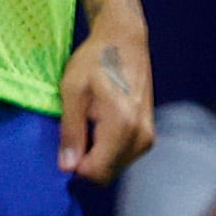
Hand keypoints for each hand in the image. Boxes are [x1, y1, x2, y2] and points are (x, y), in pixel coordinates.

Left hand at [60, 5, 152, 180]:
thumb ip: (70, 132)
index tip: (68, 141)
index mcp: (122, 125)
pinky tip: (102, 125)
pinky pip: (123, 157)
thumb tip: (67, 168)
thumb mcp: (72, 92)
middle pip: (106, 174)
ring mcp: (148, 136)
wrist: (124, 41)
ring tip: (91, 123)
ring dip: (97, 154)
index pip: (96, 171)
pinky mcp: (149, 134)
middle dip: (87, 161)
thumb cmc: (94, 61)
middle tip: (79, 129)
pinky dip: (108, 149)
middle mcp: (141, 136)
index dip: (75, 163)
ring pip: (115, 167)